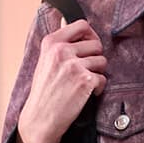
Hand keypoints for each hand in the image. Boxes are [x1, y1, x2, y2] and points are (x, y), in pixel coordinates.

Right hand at [17, 9, 106, 142]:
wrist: (40, 118)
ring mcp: (74, 65)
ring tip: (83, 84)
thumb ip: (60, 44)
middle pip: (96, 44)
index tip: (89, 46)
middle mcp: (62, 51)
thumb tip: (74, 24)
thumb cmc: (44, 92)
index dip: (90, 35)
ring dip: (97, 73)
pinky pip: (103, 79)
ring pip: (102, 61)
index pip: (82, 24)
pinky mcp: (85, 81)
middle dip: (95, 58)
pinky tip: (85, 95)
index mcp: (51, 42)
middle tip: (85, 71)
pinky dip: (98, 89)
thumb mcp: (46, 60)